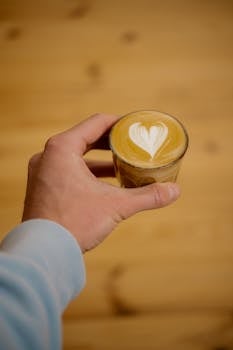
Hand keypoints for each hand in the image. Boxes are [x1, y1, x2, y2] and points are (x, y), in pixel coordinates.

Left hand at [22, 113, 179, 251]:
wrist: (43, 252)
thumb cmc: (73, 223)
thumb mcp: (115, 206)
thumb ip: (146, 196)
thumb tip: (175, 191)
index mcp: (62, 148)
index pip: (96, 123)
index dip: (119, 123)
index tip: (134, 127)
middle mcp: (48, 156)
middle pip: (85, 138)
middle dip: (111, 142)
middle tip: (131, 144)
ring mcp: (43, 172)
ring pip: (76, 156)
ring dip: (99, 160)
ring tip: (122, 164)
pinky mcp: (43, 187)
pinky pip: (68, 170)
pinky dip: (87, 173)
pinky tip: (105, 184)